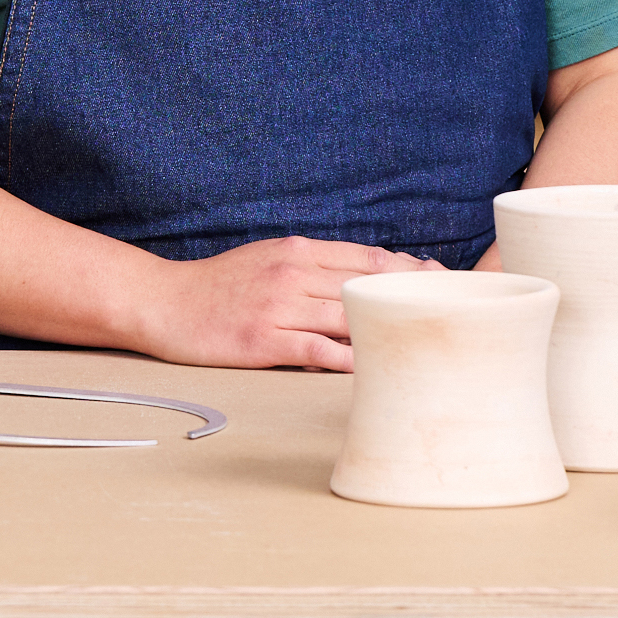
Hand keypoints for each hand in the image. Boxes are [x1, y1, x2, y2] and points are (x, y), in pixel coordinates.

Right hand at [123, 235, 440, 370]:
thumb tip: (359, 273)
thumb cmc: (216, 286)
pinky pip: (318, 351)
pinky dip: (350, 359)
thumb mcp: (267, 258)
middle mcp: (293, 274)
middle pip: (369, 284)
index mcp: (297, 251)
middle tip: (454, 307)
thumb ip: (311, 264)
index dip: (410, 270)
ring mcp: (279, 307)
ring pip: (350, 316)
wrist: (163, 302)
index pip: (368, 258)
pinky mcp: (264, 341)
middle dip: (414, 295)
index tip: (441, 281)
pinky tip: (376, 367)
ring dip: (391, 327)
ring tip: (428, 339)